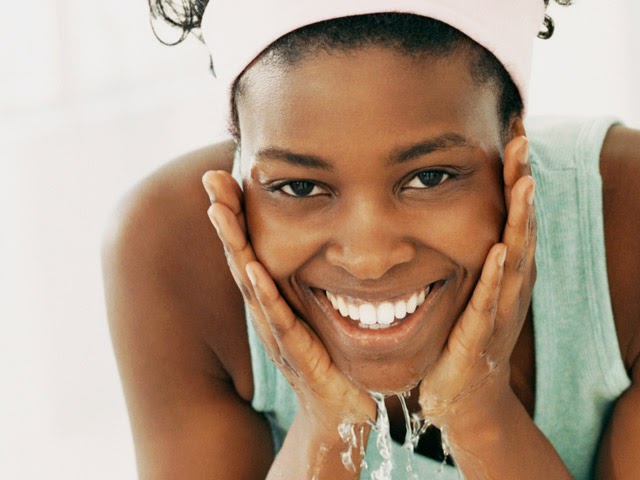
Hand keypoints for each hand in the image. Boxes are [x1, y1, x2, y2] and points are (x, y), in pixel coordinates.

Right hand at [201, 171, 375, 434]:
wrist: (344, 409)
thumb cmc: (334, 355)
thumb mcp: (324, 305)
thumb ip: (318, 275)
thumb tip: (331, 230)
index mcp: (276, 297)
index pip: (253, 247)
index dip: (239, 213)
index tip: (227, 175)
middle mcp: (270, 312)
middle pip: (242, 257)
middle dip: (226, 217)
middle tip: (211, 177)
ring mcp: (278, 332)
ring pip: (251, 283)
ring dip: (235, 246)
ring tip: (219, 210)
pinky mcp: (295, 354)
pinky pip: (278, 321)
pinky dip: (264, 296)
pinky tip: (253, 270)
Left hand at [418, 134, 536, 428]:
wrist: (464, 398)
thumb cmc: (464, 337)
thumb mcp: (469, 285)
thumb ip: (469, 248)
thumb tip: (456, 205)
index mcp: (504, 271)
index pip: (514, 214)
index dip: (515, 174)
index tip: (513, 131)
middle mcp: (509, 287)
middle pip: (522, 226)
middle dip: (522, 182)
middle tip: (522, 138)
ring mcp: (499, 312)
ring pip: (515, 259)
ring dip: (520, 221)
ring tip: (524, 182)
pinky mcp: (481, 339)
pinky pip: (489, 304)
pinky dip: (496, 277)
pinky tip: (499, 250)